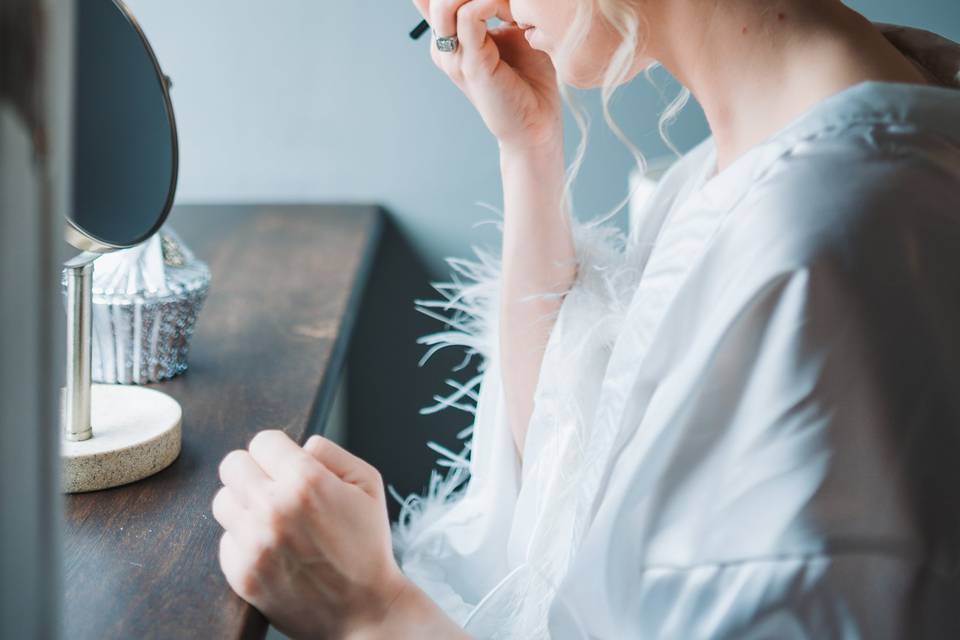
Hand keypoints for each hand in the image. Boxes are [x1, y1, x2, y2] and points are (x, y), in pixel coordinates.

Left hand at [213, 431, 404, 638]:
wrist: (364, 609)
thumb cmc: (368, 544)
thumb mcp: (368, 484)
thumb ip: (332, 452)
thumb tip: (299, 445)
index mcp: (306, 482)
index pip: (262, 441)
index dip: (278, 451)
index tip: (287, 466)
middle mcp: (273, 508)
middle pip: (232, 465)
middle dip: (255, 471)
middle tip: (275, 488)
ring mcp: (254, 543)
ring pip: (222, 500)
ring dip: (245, 505)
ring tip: (273, 520)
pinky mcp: (242, 572)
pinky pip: (226, 539)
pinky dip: (245, 541)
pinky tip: (272, 548)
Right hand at [413, 0, 561, 150]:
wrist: (536, 121)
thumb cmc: (529, 77)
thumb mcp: (513, 29)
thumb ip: (498, 7)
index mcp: (448, 37)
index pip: (432, 0)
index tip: (493, 2)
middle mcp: (443, 46)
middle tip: (505, 3)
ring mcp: (453, 57)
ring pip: (446, 2)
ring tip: (511, 8)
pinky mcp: (471, 64)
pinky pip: (469, 16)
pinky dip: (490, 3)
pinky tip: (512, 17)